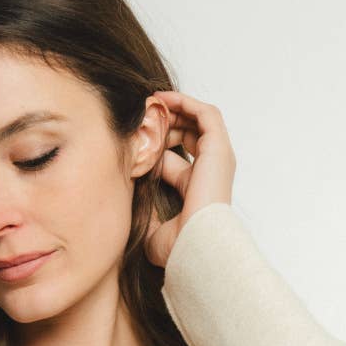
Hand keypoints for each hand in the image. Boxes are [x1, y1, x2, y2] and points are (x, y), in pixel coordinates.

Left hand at [143, 90, 235, 269]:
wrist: (195, 246)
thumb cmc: (178, 246)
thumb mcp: (152, 229)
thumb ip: (143, 212)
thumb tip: (126, 199)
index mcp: (195, 191)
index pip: (175, 160)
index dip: (154, 148)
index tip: (132, 140)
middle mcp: (209, 172)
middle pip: (188, 136)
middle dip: (163, 123)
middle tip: (140, 116)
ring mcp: (217, 159)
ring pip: (198, 120)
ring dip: (174, 108)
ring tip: (150, 101)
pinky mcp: (219, 148)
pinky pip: (205, 113)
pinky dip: (185, 102)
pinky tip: (162, 99)